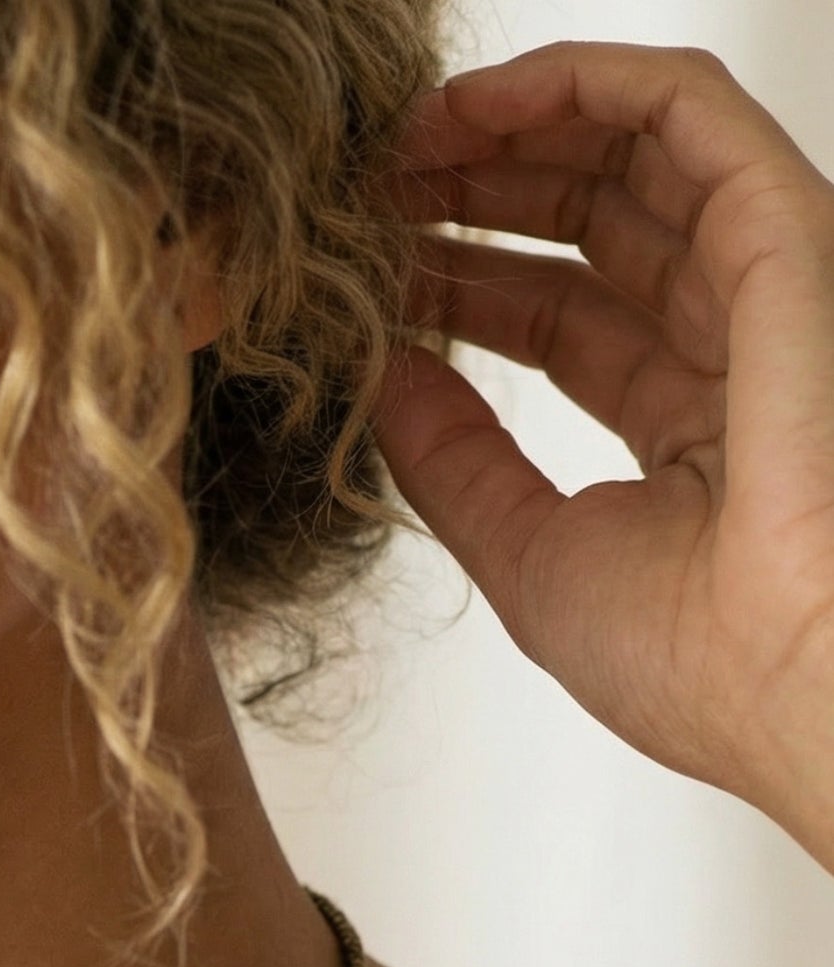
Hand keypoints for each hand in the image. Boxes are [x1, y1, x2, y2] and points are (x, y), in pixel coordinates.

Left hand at [371, 41, 833, 869]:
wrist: (791, 689)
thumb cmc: (695, 661)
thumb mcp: (526, 553)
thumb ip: (451, 461)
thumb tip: (379, 377)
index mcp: (687, 424)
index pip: (558, 318)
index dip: (462, 282)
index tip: (368, 274)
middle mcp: (732, 343)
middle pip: (594, 225)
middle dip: (478, 194)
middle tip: (371, 190)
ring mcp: (767, 287)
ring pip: (638, 152)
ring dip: (514, 127)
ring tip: (403, 135)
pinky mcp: (788, 238)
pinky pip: (691, 115)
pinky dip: (587, 84)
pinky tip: (483, 98)